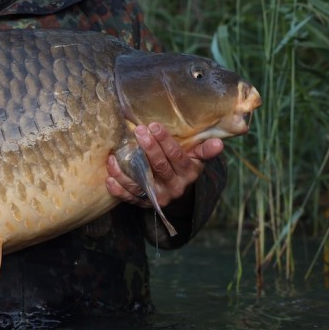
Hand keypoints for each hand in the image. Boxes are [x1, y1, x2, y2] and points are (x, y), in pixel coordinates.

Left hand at [106, 122, 222, 208]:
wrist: (179, 195)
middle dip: (148, 148)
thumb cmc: (185, 167)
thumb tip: (219, 143)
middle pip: (159, 167)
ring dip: (126, 170)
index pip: (176, 156)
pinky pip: (130, 197)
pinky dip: (118, 189)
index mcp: (187, 173)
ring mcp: (158, 197)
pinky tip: (109, 178)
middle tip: (137, 130)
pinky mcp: (145, 203)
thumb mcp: (196, 159)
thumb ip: (204, 150)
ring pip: (141, 184)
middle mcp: (173, 187)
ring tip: (115, 155)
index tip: (154, 125)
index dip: (165, 141)